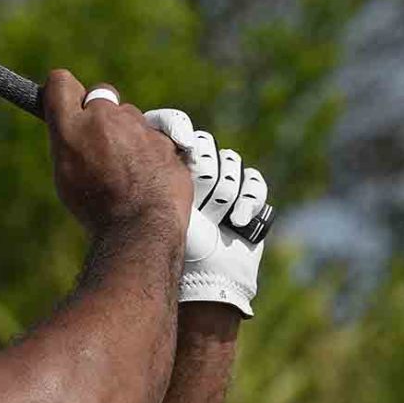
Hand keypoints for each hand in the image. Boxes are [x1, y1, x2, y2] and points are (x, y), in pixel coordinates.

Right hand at [42, 71, 193, 236]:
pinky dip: (149, 150)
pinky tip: (145, 176)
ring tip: (124, 170)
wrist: (141, 228)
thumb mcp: (65, 176)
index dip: (62, 92)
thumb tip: (71, 122)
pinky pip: (153, 136)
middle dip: (98, 113)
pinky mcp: (166, 138)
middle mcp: (105, 118)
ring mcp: (139, 126)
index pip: (61, 83)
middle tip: (98, 145)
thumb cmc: (97, 208)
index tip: (65, 103)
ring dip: (125, 133)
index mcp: (72, 128)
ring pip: (129, 117)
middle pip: (100, 96)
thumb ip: (67, 141)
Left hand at [164, 124, 268, 317]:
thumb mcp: (153, 205)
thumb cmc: (168, 245)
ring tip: (214, 219)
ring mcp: (220, 184)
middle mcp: (192, 171)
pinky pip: (254, 182)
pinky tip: (235, 222)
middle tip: (197, 200)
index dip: (176, 125)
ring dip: (223, 194)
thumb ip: (149, 171)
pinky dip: (248, 201)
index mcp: (164, 167)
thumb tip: (160, 135)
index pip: (171, 124)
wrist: (200, 277)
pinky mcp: (247, 198)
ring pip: (231, 163)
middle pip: (206, 145)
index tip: (179, 142)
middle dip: (203, 173)